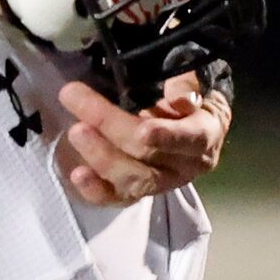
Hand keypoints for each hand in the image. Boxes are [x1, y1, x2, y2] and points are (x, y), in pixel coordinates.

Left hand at [55, 70, 229, 207]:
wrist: (191, 122)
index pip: (189, 139)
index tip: (143, 131)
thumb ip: (187, 84)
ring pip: (133, 180)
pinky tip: (78, 175)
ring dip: (101, 157)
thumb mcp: (194, 81)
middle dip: (110, 126)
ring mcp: (162, 182)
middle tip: (74, 97)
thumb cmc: (187, 95)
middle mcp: (186, 165)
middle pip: (148, 155)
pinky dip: (97, 190)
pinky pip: (118, 198)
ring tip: (75, 132)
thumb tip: (181, 97)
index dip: (167, 136)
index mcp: (204, 135)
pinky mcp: (139, 191)